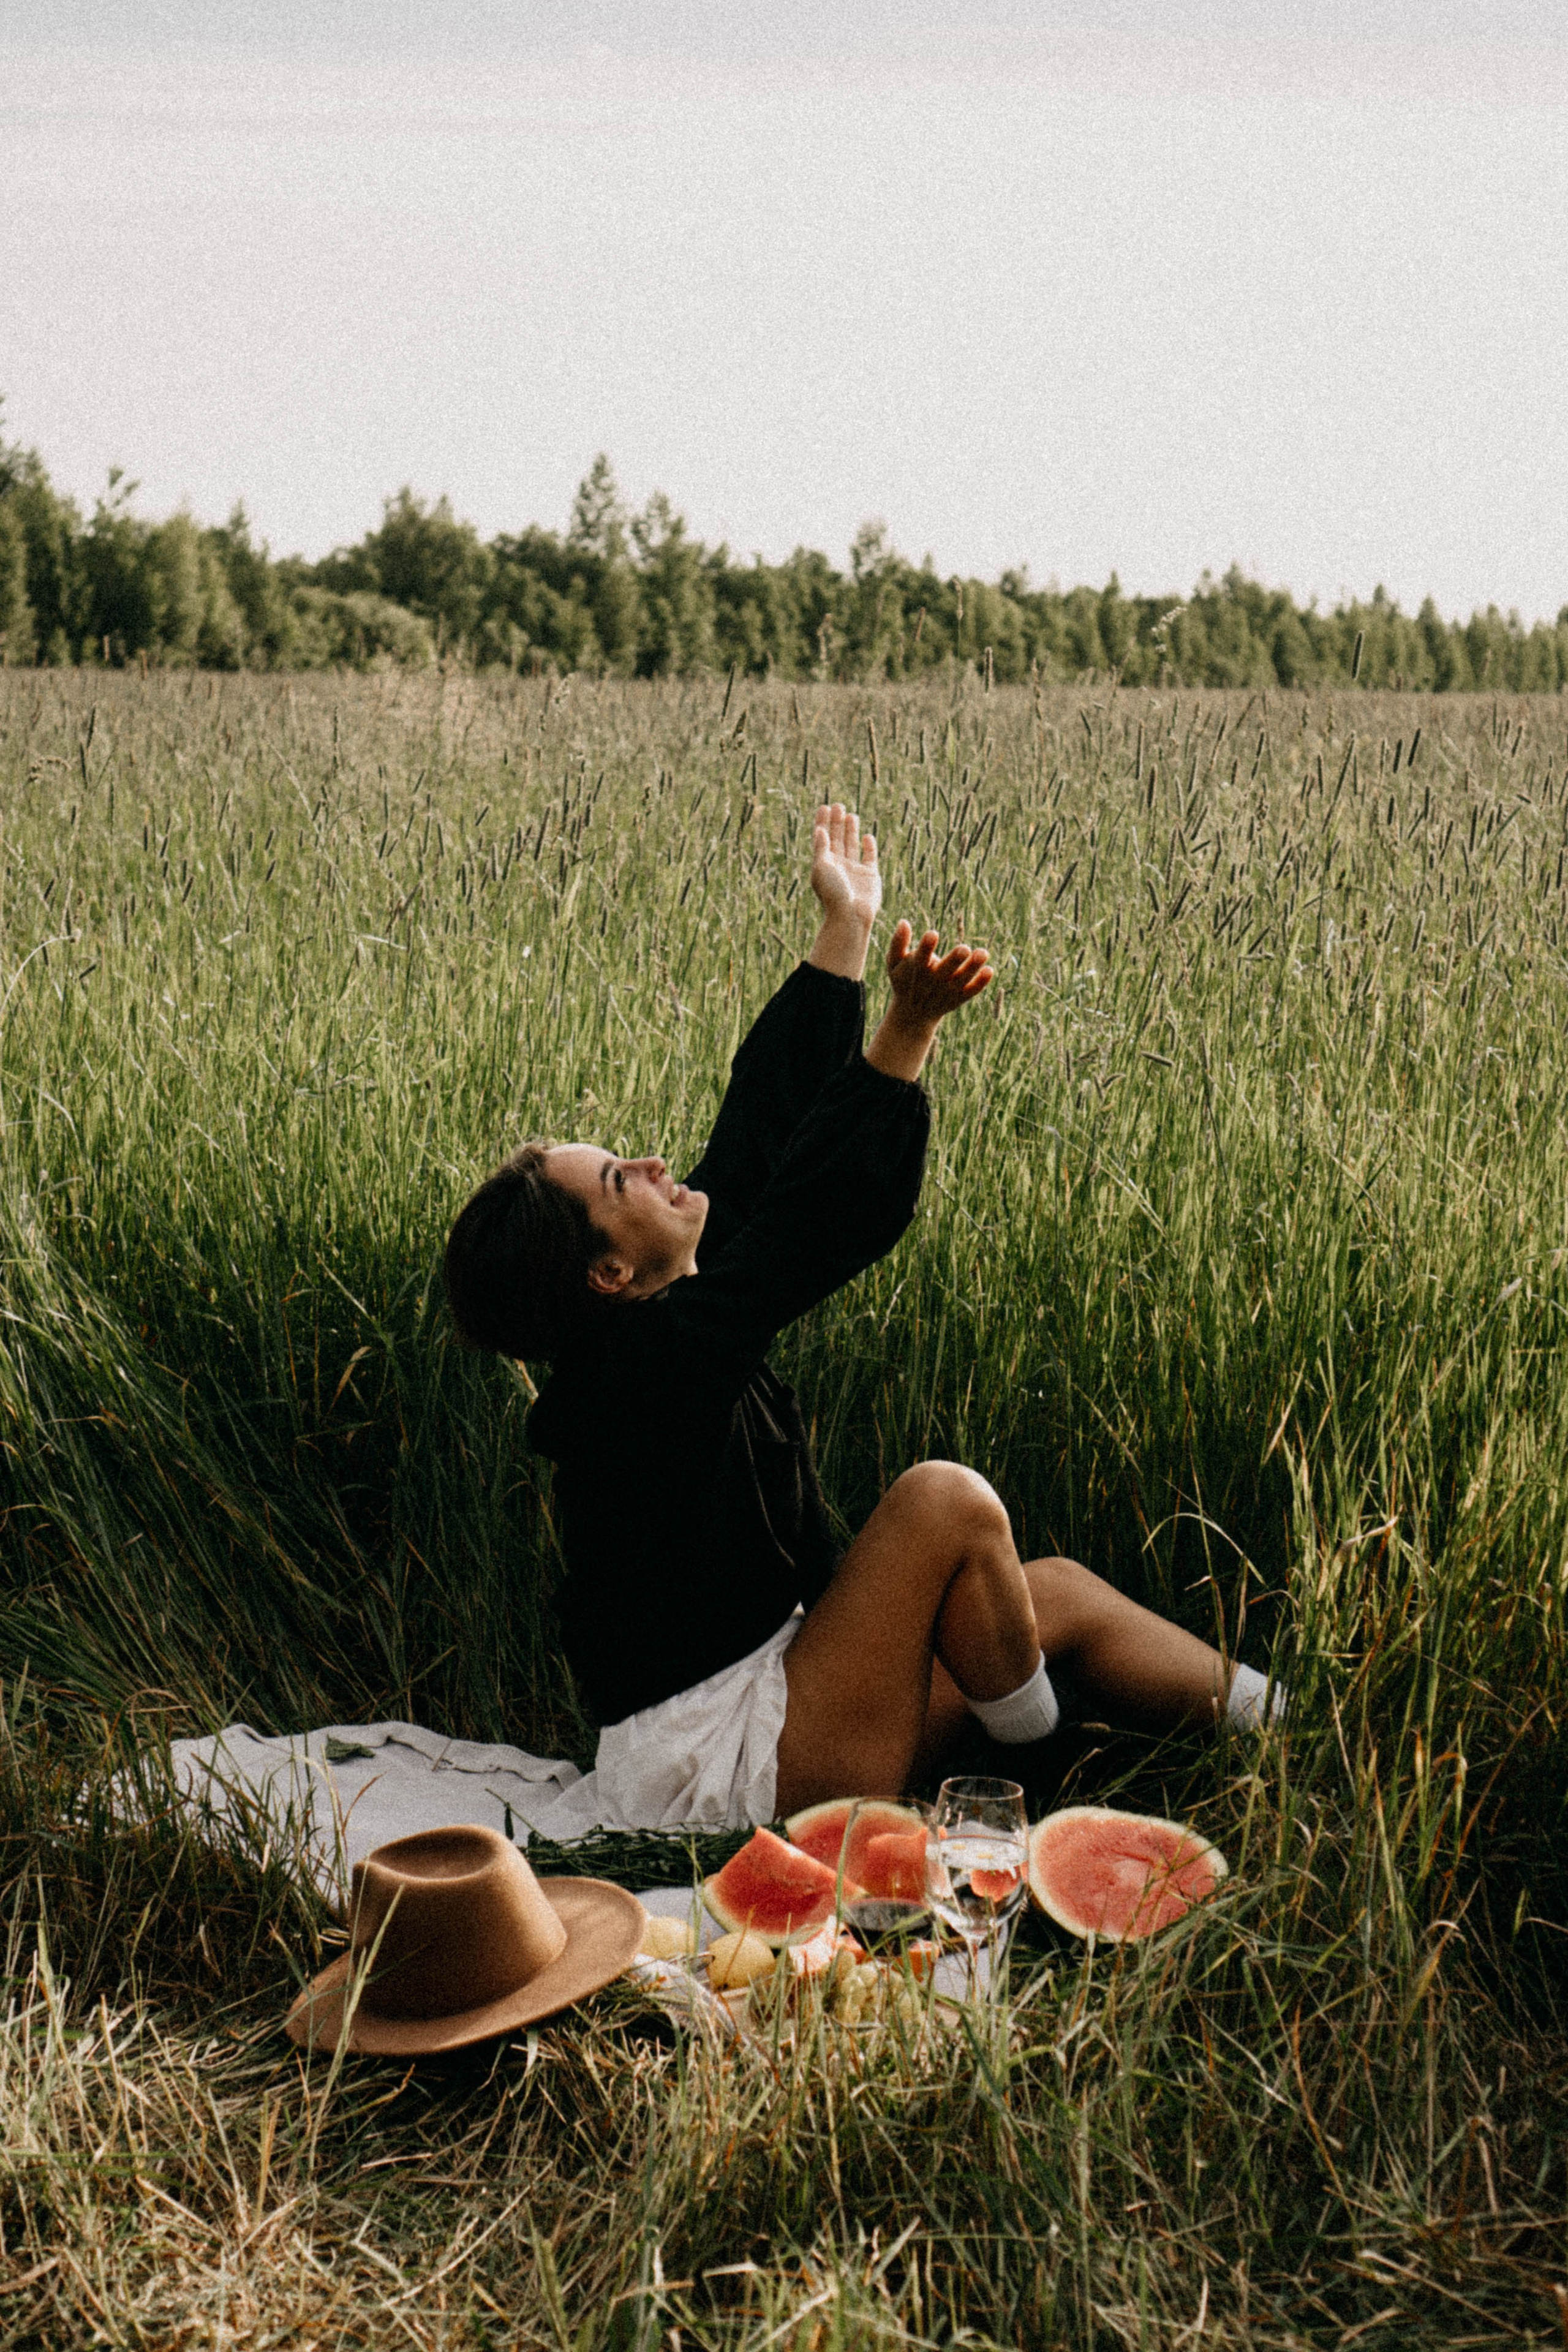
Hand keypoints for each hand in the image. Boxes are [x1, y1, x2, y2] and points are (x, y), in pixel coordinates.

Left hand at [810, 803, 881, 933]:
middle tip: (837, 805)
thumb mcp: (821, 868)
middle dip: (836, 822)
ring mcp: (854, 870)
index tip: (823, 807)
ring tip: (850, 814)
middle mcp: (838, 866)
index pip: (822, 838)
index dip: (822, 822)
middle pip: (836, 839)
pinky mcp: (870, 876)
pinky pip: (869, 857)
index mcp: (824, 864)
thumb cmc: (833, 893)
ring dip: (850, 830)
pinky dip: (868, 846)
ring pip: (851, 845)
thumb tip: (819, 829)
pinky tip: (866, 836)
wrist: (851, 916)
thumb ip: (821, 848)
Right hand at [864, 922, 993, 1080]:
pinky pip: (972, 991)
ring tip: (983, 953)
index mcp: (917, 970)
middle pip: (945, 970)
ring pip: (962, 979)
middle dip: (954, 960)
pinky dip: (981, 983)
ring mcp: (948, 990)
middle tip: (964, 948)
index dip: (926, 947)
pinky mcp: (960, 997)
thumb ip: (897, 943)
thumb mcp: (893, 964)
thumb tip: (904, 922)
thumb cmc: (903, 981)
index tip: (933, 934)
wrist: (913, 1015)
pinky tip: (989, 970)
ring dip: (973, 968)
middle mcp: (933, 981)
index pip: (920, 958)